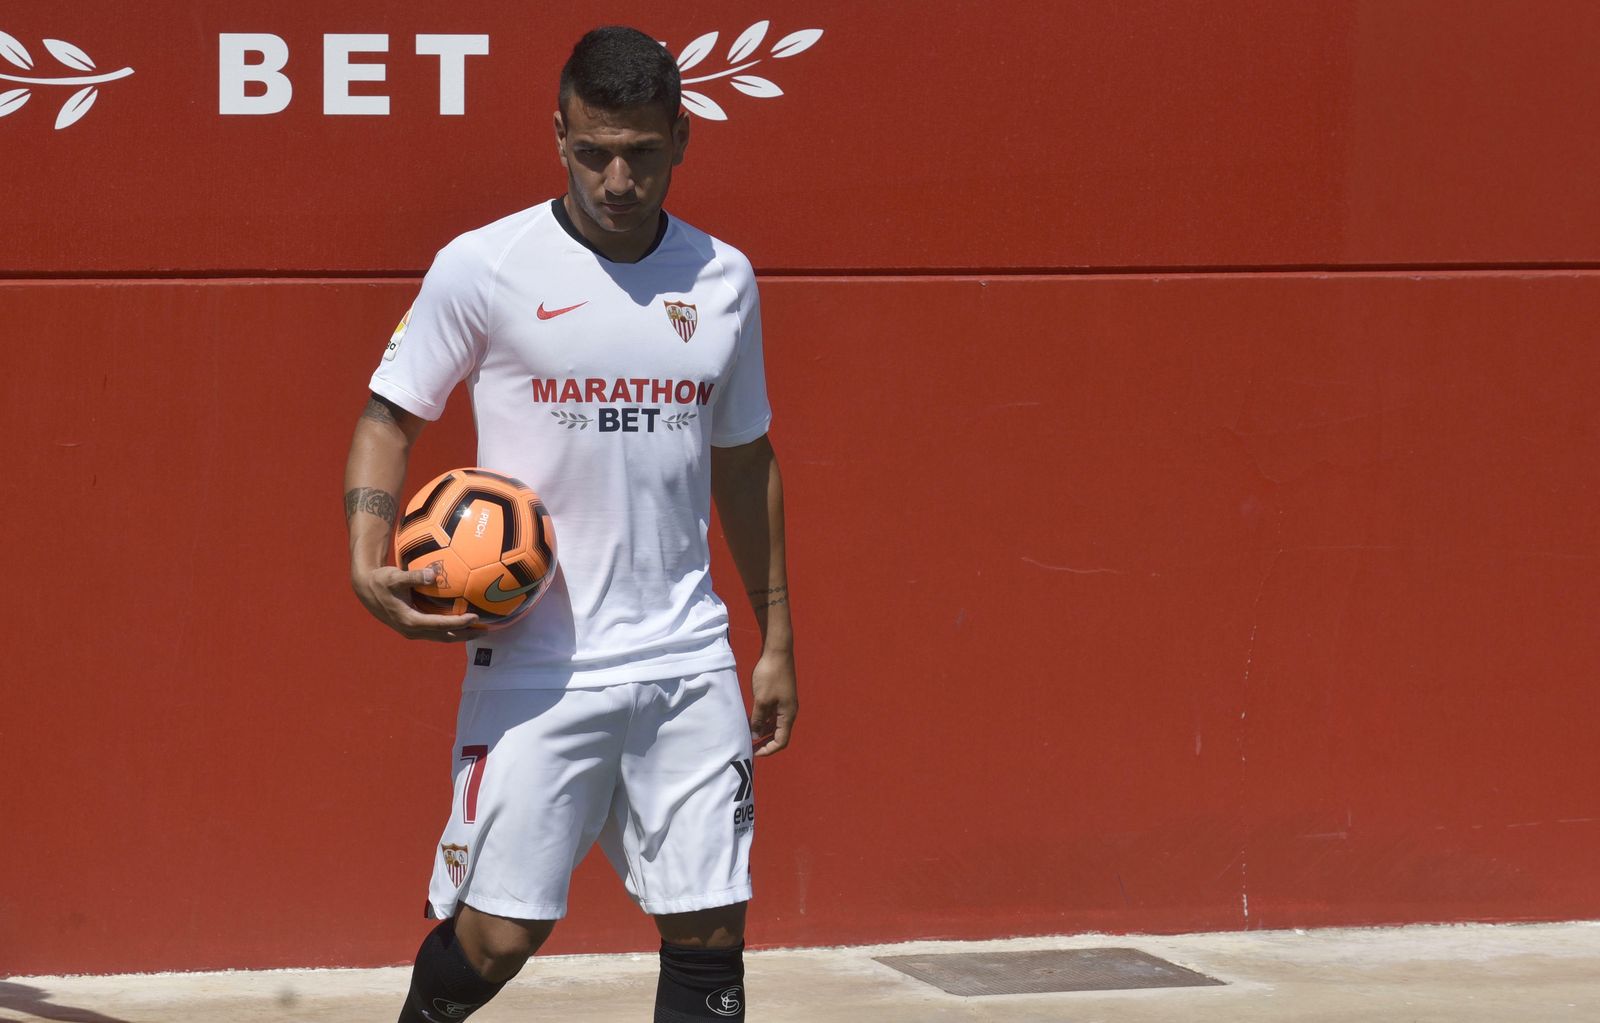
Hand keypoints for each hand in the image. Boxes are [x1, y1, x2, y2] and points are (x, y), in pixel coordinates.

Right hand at [351, 565, 479, 641]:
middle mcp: (413, 630)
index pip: (440, 624)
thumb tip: (432, 574)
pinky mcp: (413, 628)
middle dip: (466, 634)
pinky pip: (436, 631)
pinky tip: (463, 621)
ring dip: (461, 634)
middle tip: (486, 630)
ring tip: (480, 630)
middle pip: (445, 636)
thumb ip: (413, 576)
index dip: (459, 622)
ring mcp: (413, 631)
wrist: (366, 589)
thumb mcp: (394, 577)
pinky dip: (451, 628)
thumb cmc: (381, 580)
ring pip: (442, 636)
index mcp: (410, 620)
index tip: (475, 617)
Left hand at [748, 648, 797, 757]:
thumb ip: (757, 719)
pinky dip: (763, 719)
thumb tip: (754, 735)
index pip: (781, 741)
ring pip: (774, 723)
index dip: (768, 750)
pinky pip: (772, 713)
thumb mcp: (761, 700)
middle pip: (779, 734)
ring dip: (762, 730)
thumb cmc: (770, 675)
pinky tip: (751, 718)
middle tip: (749, 746)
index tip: (753, 752)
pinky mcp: (780, 695)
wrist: (777, 651)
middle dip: (764, 742)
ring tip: (747, 732)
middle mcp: (789, 711)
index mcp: (788, 714)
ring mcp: (785, 702)